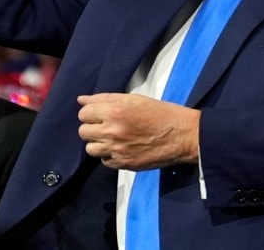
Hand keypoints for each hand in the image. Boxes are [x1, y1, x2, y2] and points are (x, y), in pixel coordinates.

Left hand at [77, 93, 199, 170]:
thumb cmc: (161, 113)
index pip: (84, 113)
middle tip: (107, 126)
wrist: (182, 134)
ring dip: (99, 143)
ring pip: (90, 149)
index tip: (100, 114)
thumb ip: (105, 99)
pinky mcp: (123, 164)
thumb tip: (82, 100)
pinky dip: (110, 155)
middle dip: (93, 128)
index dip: (91, 113)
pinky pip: (104, 161)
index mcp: (114, 111)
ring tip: (114, 139)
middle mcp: (112, 131)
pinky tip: (123, 148)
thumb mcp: (134, 99)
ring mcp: (117, 149)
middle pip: (83, 132)